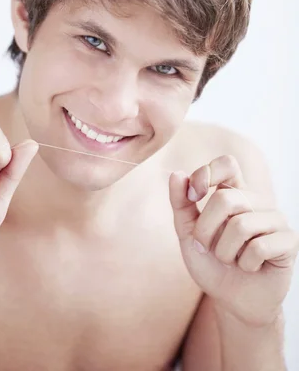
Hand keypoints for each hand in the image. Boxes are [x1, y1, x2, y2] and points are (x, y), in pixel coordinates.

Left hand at [169, 155, 298, 326]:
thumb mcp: (188, 233)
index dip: (206, 174)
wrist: (232, 300)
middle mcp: (257, 200)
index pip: (226, 164)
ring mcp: (275, 219)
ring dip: (225, 251)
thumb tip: (176, 174)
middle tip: (207, 247)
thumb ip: (181, 203)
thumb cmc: (212, 263)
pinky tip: (250, 267)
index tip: (193, 196)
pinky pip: (260, 247)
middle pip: (225, 198)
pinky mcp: (289, 241)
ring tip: (231, 259)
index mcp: (234, 191)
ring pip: (241, 225)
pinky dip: (246, 263)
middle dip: (206, 229)